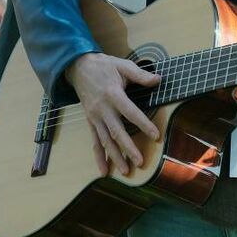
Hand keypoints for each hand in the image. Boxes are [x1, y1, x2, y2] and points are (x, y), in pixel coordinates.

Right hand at [65, 52, 160, 176]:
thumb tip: (158, 80)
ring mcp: (94, 117)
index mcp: (112, 94)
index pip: (130, 112)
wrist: (78, 67)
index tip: (155, 135)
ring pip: (105, 140)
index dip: (143, 124)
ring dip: (115, 156)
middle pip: (116, 131)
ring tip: (126, 171)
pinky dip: (99, 156)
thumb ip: (140, 75)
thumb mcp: (122, 65)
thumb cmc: (103, 66)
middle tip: (140, 161)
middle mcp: (102, 108)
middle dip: (128, 148)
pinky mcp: (90, 121)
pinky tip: (104, 170)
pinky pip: (94, 141)